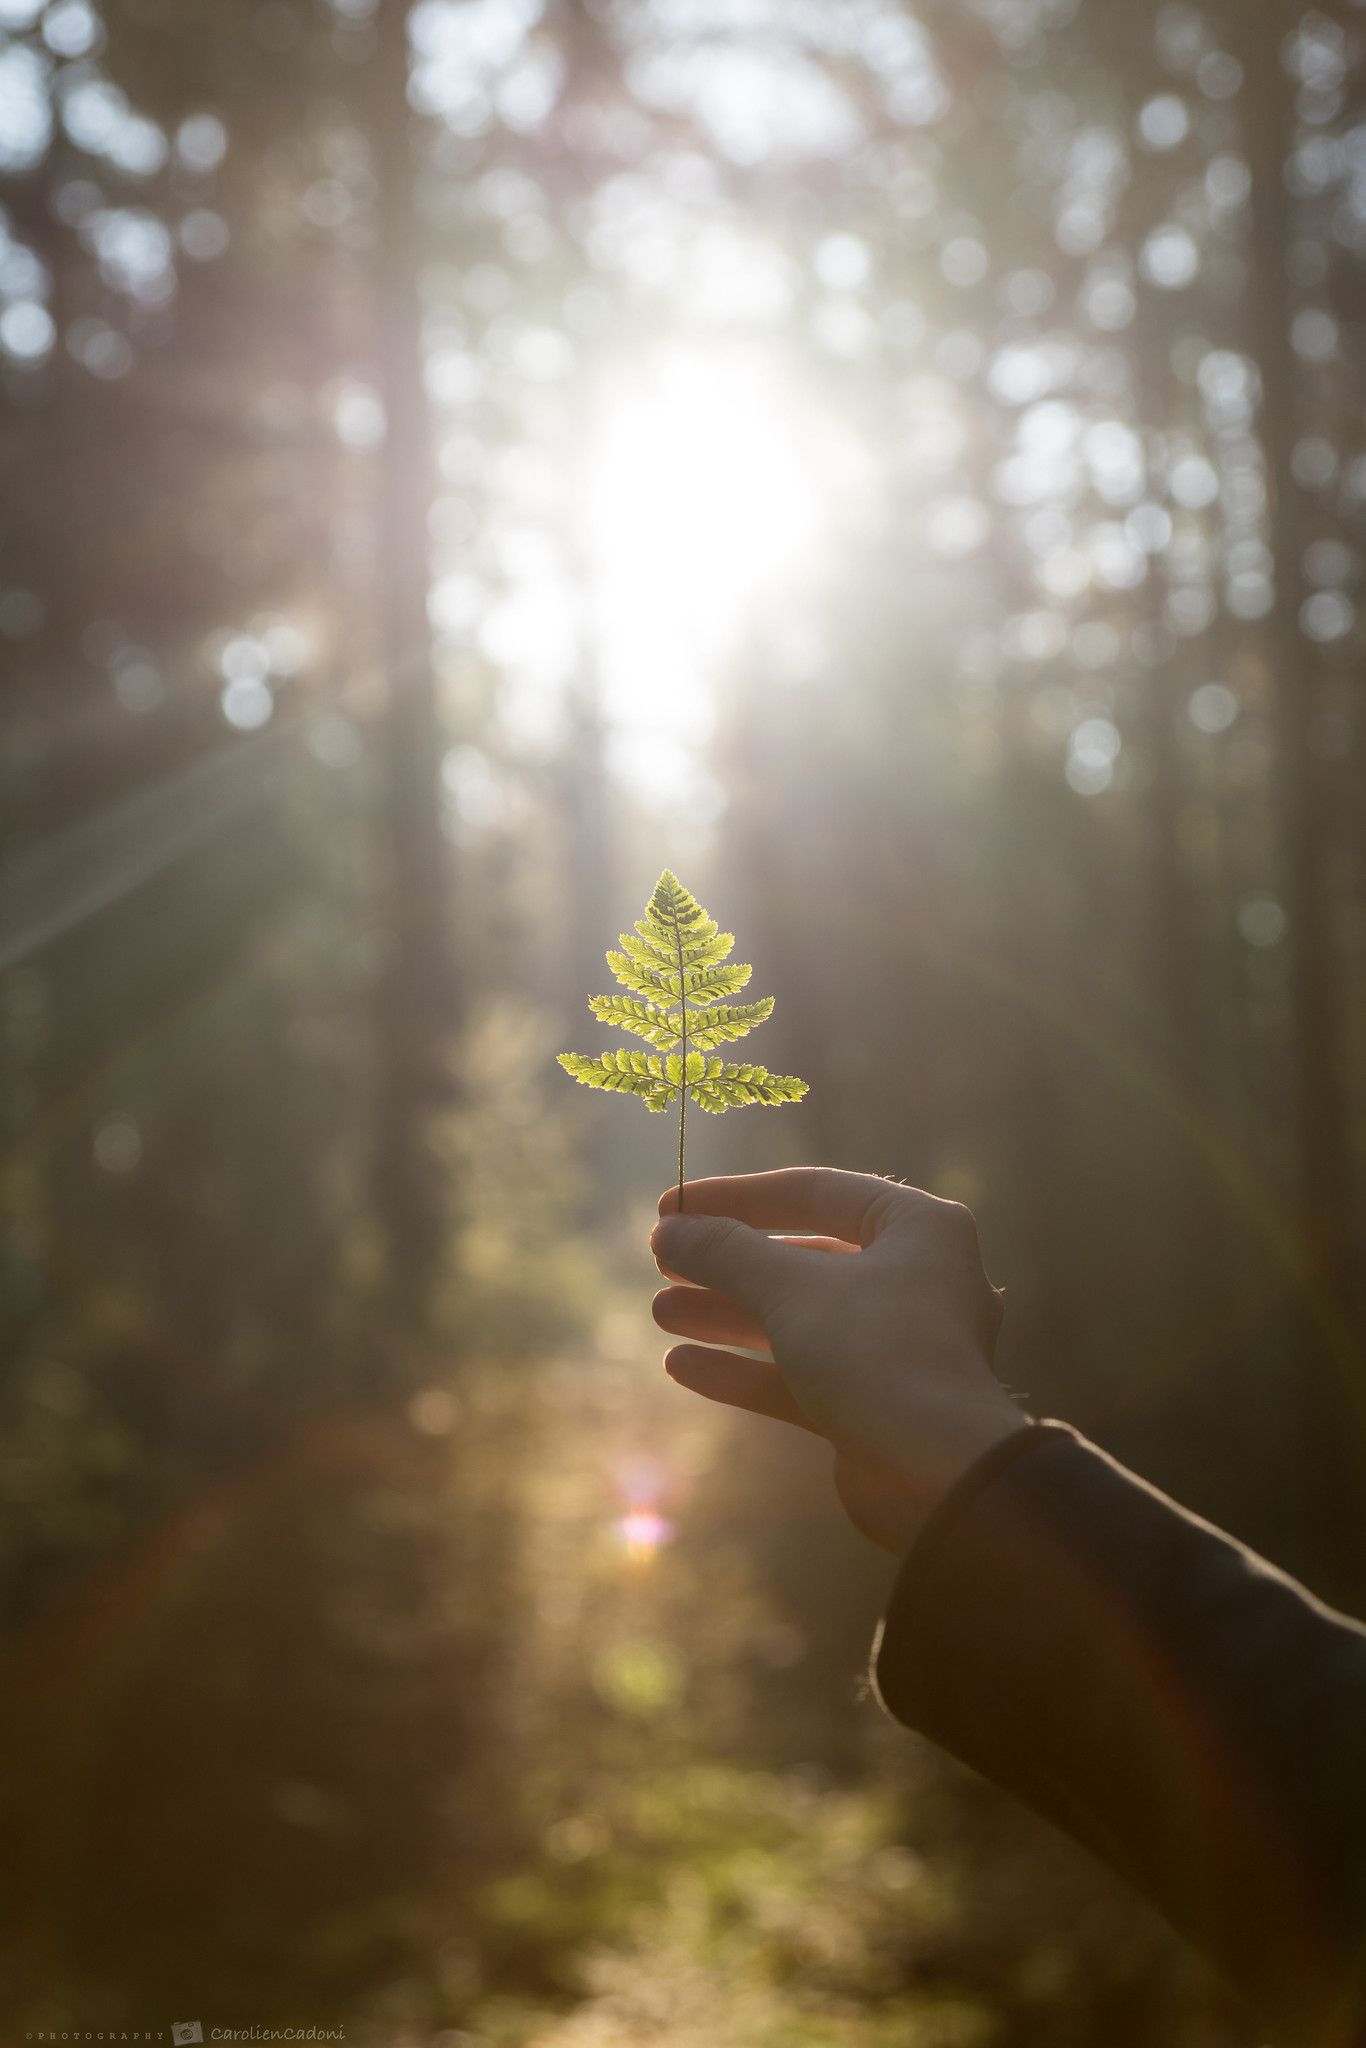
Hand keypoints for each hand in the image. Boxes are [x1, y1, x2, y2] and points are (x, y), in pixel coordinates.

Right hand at [651, 1168, 1027, 1552]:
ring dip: (729, 1314)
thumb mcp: (792, 1290)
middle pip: (804, 1256)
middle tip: (664, 1260)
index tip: (671, 1206)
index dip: (735, 1197)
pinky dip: (746, 1368)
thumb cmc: (876, 1356)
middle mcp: (916, 1279)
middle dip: (728, 1262)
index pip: (814, 1192)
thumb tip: (669, 1230)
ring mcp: (898, 1346)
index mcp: (917, 1228)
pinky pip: (803, 1373)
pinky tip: (683, 1366)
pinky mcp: (877, 1404)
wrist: (939, 1480)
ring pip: (799, 1317)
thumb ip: (726, 1252)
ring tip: (662, 1311)